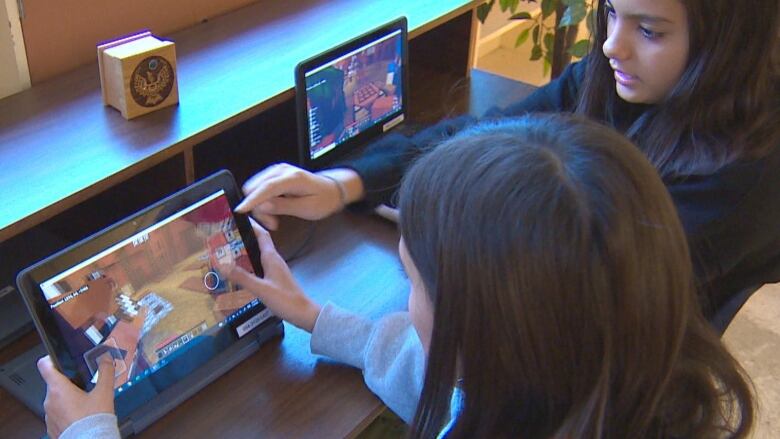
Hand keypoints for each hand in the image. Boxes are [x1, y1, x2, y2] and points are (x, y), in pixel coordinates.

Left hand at [37, 355, 115, 438]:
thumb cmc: (93, 420)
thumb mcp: (104, 392)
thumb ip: (105, 373)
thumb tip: (106, 360)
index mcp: (59, 389)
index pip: (45, 365)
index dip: (51, 358)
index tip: (59, 358)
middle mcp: (49, 401)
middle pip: (54, 383)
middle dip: (68, 382)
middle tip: (84, 384)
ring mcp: (49, 415)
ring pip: (56, 399)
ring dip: (67, 398)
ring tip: (85, 402)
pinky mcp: (52, 426)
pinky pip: (57, 413)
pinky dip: (67, 412)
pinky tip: (81, 415)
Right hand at [222, 219, 321, 331]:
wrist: (304, 314)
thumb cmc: (286, 300)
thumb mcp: (261, 288)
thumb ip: (241, 277)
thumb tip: (221, 264)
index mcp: (272, 258)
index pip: (261, 234)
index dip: (251, 224)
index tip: (238, 217)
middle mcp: (274, 260)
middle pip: (258, 242)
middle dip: (244, 236)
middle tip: (225, 235)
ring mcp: (275, 269)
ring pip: (258, 254)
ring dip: (245, 251)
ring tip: (228, 251)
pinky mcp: (275, 279)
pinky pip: (259, 265)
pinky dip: (249, 264)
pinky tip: (240, 271)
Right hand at [236, 163, 362, 229]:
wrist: (332, 189)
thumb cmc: (323, 200)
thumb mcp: (307, 208)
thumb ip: (283, 206)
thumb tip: (261, 206)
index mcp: (292, 178)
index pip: (267, 188)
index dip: (252, 200)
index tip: (240, 210)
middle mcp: (282, 170)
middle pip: (256, 188)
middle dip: (258, 207)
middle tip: (272, 223)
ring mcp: (277, 171)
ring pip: (255, 188)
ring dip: (260, 206)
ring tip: (275, 219)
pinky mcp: (274, 175)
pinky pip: (260, 188)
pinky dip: (263, 201)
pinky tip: (273, 210)